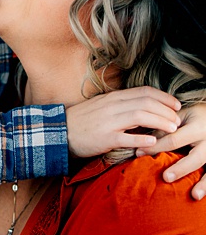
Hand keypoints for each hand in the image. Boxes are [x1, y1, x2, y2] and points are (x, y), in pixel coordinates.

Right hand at [65, 87, 180, 158]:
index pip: (144, 92)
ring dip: (160, 122)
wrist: (57, 132)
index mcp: (112, 98)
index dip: (164, 97)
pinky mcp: (103, 138)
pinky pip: (126, 137)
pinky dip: (142, 139)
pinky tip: (153, 142)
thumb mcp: (101, 107)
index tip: (175, 105)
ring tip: (173, 129)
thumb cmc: (81, 121)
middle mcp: (111, 107)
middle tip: (177, 120)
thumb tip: (143, 107)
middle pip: (146, 103)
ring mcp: (107, 122)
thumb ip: (120, 105)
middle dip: (167, 111)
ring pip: (140, 116)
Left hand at [137, 102, 205, 199]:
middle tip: (166, 177)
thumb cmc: (198, 116)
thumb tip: (143, 140)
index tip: (138, 154)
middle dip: (181, 168)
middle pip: (196, 157)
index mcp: (198, 127)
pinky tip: (200, 196)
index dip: (156, 147)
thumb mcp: (183, 116)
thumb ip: (166, 126)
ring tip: (194, 195)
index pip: (174, 140)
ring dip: (204, 184)